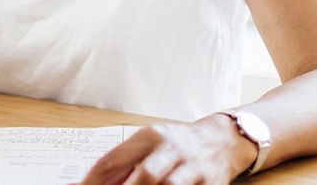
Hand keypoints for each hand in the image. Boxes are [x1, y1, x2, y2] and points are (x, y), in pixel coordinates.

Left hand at [75, 115, 257, 184]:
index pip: (112, 160)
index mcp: (148, 136)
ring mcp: (193, 167)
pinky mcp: (211, 182)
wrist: (224, 140)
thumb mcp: (147, 147)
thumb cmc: (175, 147)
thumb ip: (119, 167)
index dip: (92, 181)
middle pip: (144, 175)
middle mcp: (171, 149)